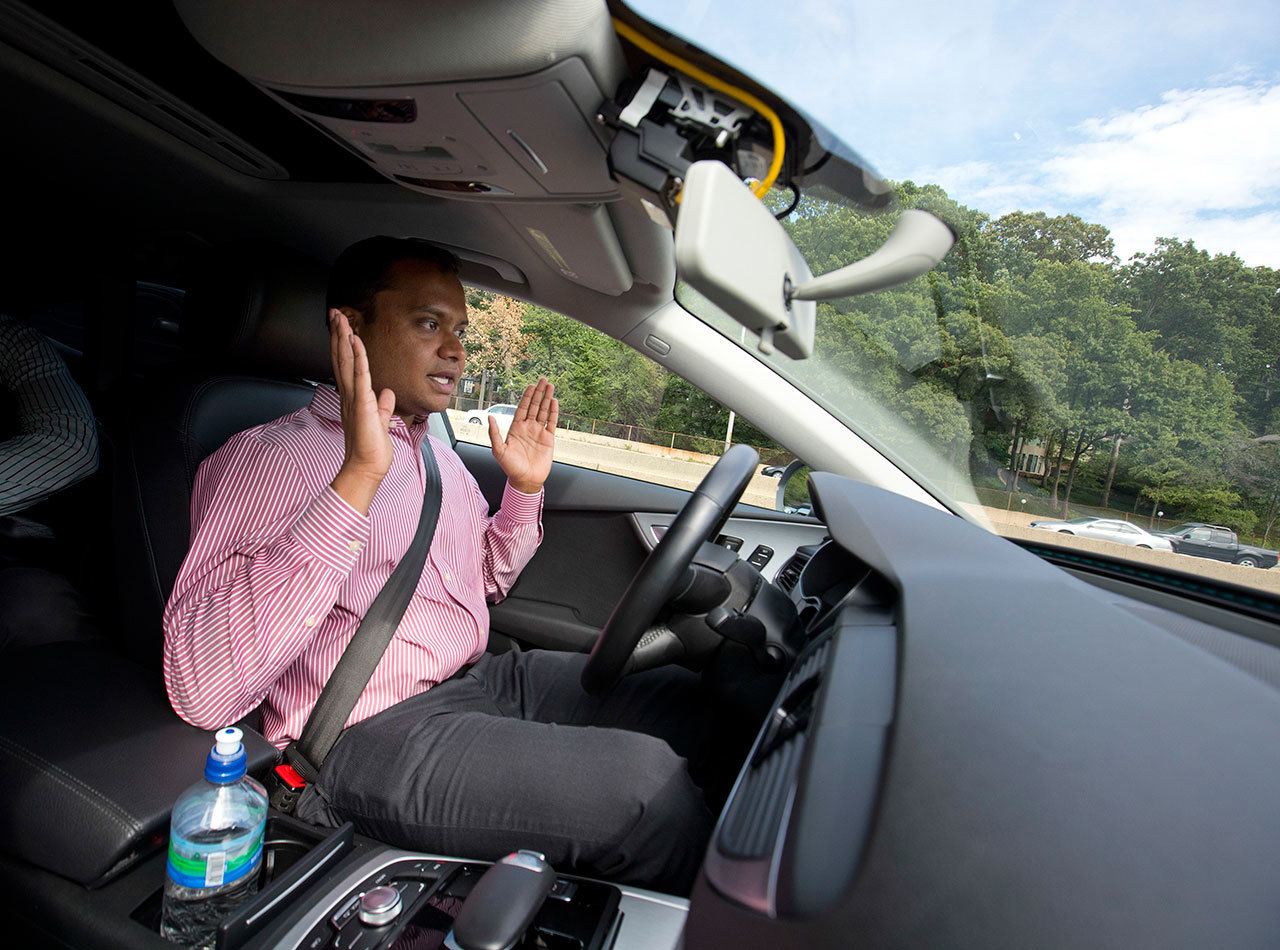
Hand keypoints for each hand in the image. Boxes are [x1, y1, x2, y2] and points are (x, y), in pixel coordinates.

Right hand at [328, 309, 395, 513]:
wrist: (367, 467)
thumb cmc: (372, 448)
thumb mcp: (380, 421)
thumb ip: (382, 406)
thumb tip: (387, 393)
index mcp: (353, 398)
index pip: (346, 365)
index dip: (343, 344)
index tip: (342, 326)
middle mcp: (348, 395)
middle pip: (341, 358)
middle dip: (338, 334)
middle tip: (334, 312)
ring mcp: (353, 399)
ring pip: (346, 362)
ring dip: (343, 339)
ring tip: (340, 318)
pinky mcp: (361, 404)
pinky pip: (360, 376)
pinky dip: (358, 358)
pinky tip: (355, 342)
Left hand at [491, 378, 556, 493]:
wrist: (526, 480)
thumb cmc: (510, 468)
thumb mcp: (499, 451)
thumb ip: (495, 434)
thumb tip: (490, 418)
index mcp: (516, 428)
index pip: (522, 408)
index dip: (527, 397)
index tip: (531, 386)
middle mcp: (528, 428)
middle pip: (535, 406)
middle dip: (539, 393)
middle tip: (543, 380)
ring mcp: (539, 432)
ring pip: (544, 411)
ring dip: (547, 399)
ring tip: (551, 386)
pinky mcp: (548, 439)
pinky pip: (552, 422)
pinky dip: (554, 412)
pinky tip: (554, 402)